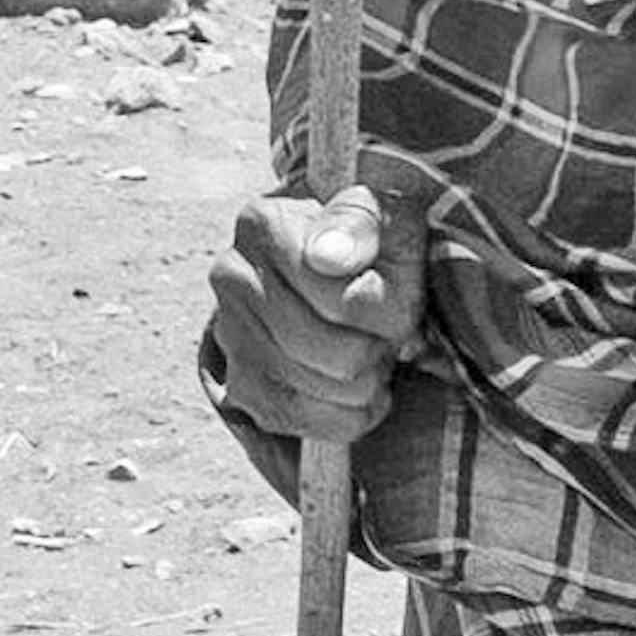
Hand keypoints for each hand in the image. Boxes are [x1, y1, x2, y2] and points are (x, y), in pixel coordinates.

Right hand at [207, 184, 423, 442]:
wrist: (337, 258)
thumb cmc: (368, 236)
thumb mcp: (381, 210)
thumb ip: (360, 225)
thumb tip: (329, 257)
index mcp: (265, 225)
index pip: (349, 303)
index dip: (395, 309)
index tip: (403, 291)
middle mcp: (234, 278)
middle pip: (341, 355)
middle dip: (382, 346)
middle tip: (390, 326)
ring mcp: (231, 335)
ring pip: (330, 392)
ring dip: (370, 378)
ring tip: (372, 345)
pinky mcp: (240, 386)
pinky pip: (310, 424)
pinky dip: (352, 412)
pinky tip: (359, 381)